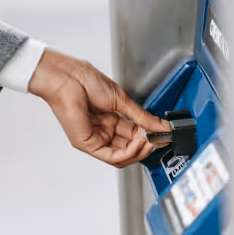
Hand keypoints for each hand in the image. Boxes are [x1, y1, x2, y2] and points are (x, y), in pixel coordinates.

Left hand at [29, 50, 171, 167]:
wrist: (68, 78)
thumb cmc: (85, 81)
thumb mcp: (122, 100)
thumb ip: (143, 117)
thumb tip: (162, 126)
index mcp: (110, 118)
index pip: (134, 135)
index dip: (150, 136)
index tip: (165, 134)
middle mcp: (102, 130)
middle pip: (129, 148)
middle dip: (147, 145)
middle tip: (160, 139)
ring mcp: (95, 138)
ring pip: (122, 156)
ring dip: (140, 150)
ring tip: (150, 140)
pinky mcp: (87, 144)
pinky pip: (112, 156)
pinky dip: (129, 153)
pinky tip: (138, 144)